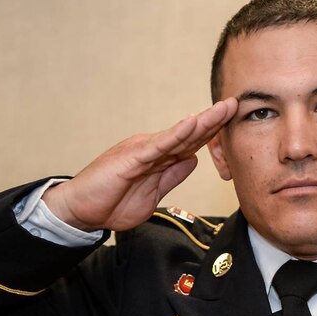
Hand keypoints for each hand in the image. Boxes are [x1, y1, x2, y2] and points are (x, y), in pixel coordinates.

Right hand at [43, 98, 237, 231]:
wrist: (80, 211)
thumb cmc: (111, 203)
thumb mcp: (153, 194)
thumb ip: (172, 176)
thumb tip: (192, 161)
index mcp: (159, 158)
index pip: (191, 144)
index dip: (213, 133)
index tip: (234, 122)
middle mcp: (152, 149)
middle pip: (189, 134)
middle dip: (214, 120)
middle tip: (236, 104)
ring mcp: (142, 151)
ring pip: (178, 135)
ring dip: (202, 122)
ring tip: (223, 109)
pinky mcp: (131, 158)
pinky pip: (157, 145)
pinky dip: (175, 134)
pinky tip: (192, 124)